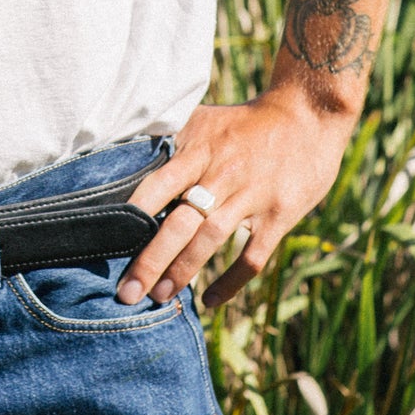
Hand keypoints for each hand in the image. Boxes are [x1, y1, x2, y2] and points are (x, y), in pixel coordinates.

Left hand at [119, 91, 352, 309]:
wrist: (307, 115)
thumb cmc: (246, 123)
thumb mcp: (205, 120)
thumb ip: (171, 140)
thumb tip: (124, 154)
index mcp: (198, 149)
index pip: (157, 184)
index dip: (132, 215)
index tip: (106, 242)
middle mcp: (221, 172)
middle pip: (179, 221)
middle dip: (150, 259)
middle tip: (128, 291)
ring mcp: (251, 195)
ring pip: (210, 240)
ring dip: (183, 271)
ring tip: (160, 296)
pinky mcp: (279, 214)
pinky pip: (252, 256)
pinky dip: (230, 282)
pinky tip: (210, 300)